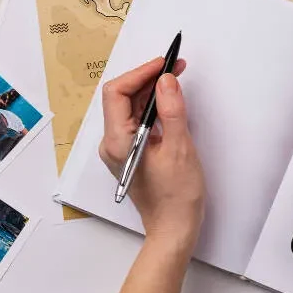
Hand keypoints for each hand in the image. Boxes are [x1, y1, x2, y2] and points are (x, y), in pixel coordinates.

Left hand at [99, 57, 204, 249]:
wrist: (174, 229)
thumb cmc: (177, 196)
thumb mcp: (179, 148)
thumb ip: (171, 110)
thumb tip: (166, 79)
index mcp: (118, 141)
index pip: (117, 93)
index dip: (140, 73)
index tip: (164, 63)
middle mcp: (112, 143)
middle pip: (122, 97)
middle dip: (147, 78)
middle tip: (175, 66)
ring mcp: (120, 148)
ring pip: (130, 107)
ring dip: (151, 90)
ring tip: (175, 77)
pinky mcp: (131, 152)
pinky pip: (137, 120)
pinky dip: (152, 106)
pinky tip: (169, 100)